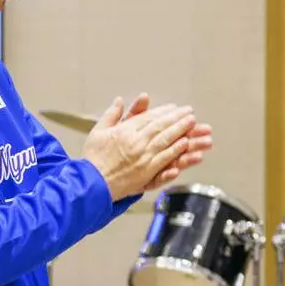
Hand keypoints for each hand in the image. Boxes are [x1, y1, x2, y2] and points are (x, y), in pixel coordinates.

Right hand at [81, 97, 199, 199]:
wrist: (92, 185)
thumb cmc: (93, 159)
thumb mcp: (98, 131)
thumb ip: (111, 115)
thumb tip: (119, 100)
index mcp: (124, 131)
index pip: (149, 118)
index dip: (163, 112)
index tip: (174, 108)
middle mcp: (136, 143)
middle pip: (161, 127)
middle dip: (177, 118)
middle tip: (189, 112)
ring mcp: (142, 158)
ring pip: (165, 141)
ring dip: (181, 131)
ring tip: (192, 123)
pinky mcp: (146, 173)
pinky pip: (164, 159)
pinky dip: (176, 150)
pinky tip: (185, 144)